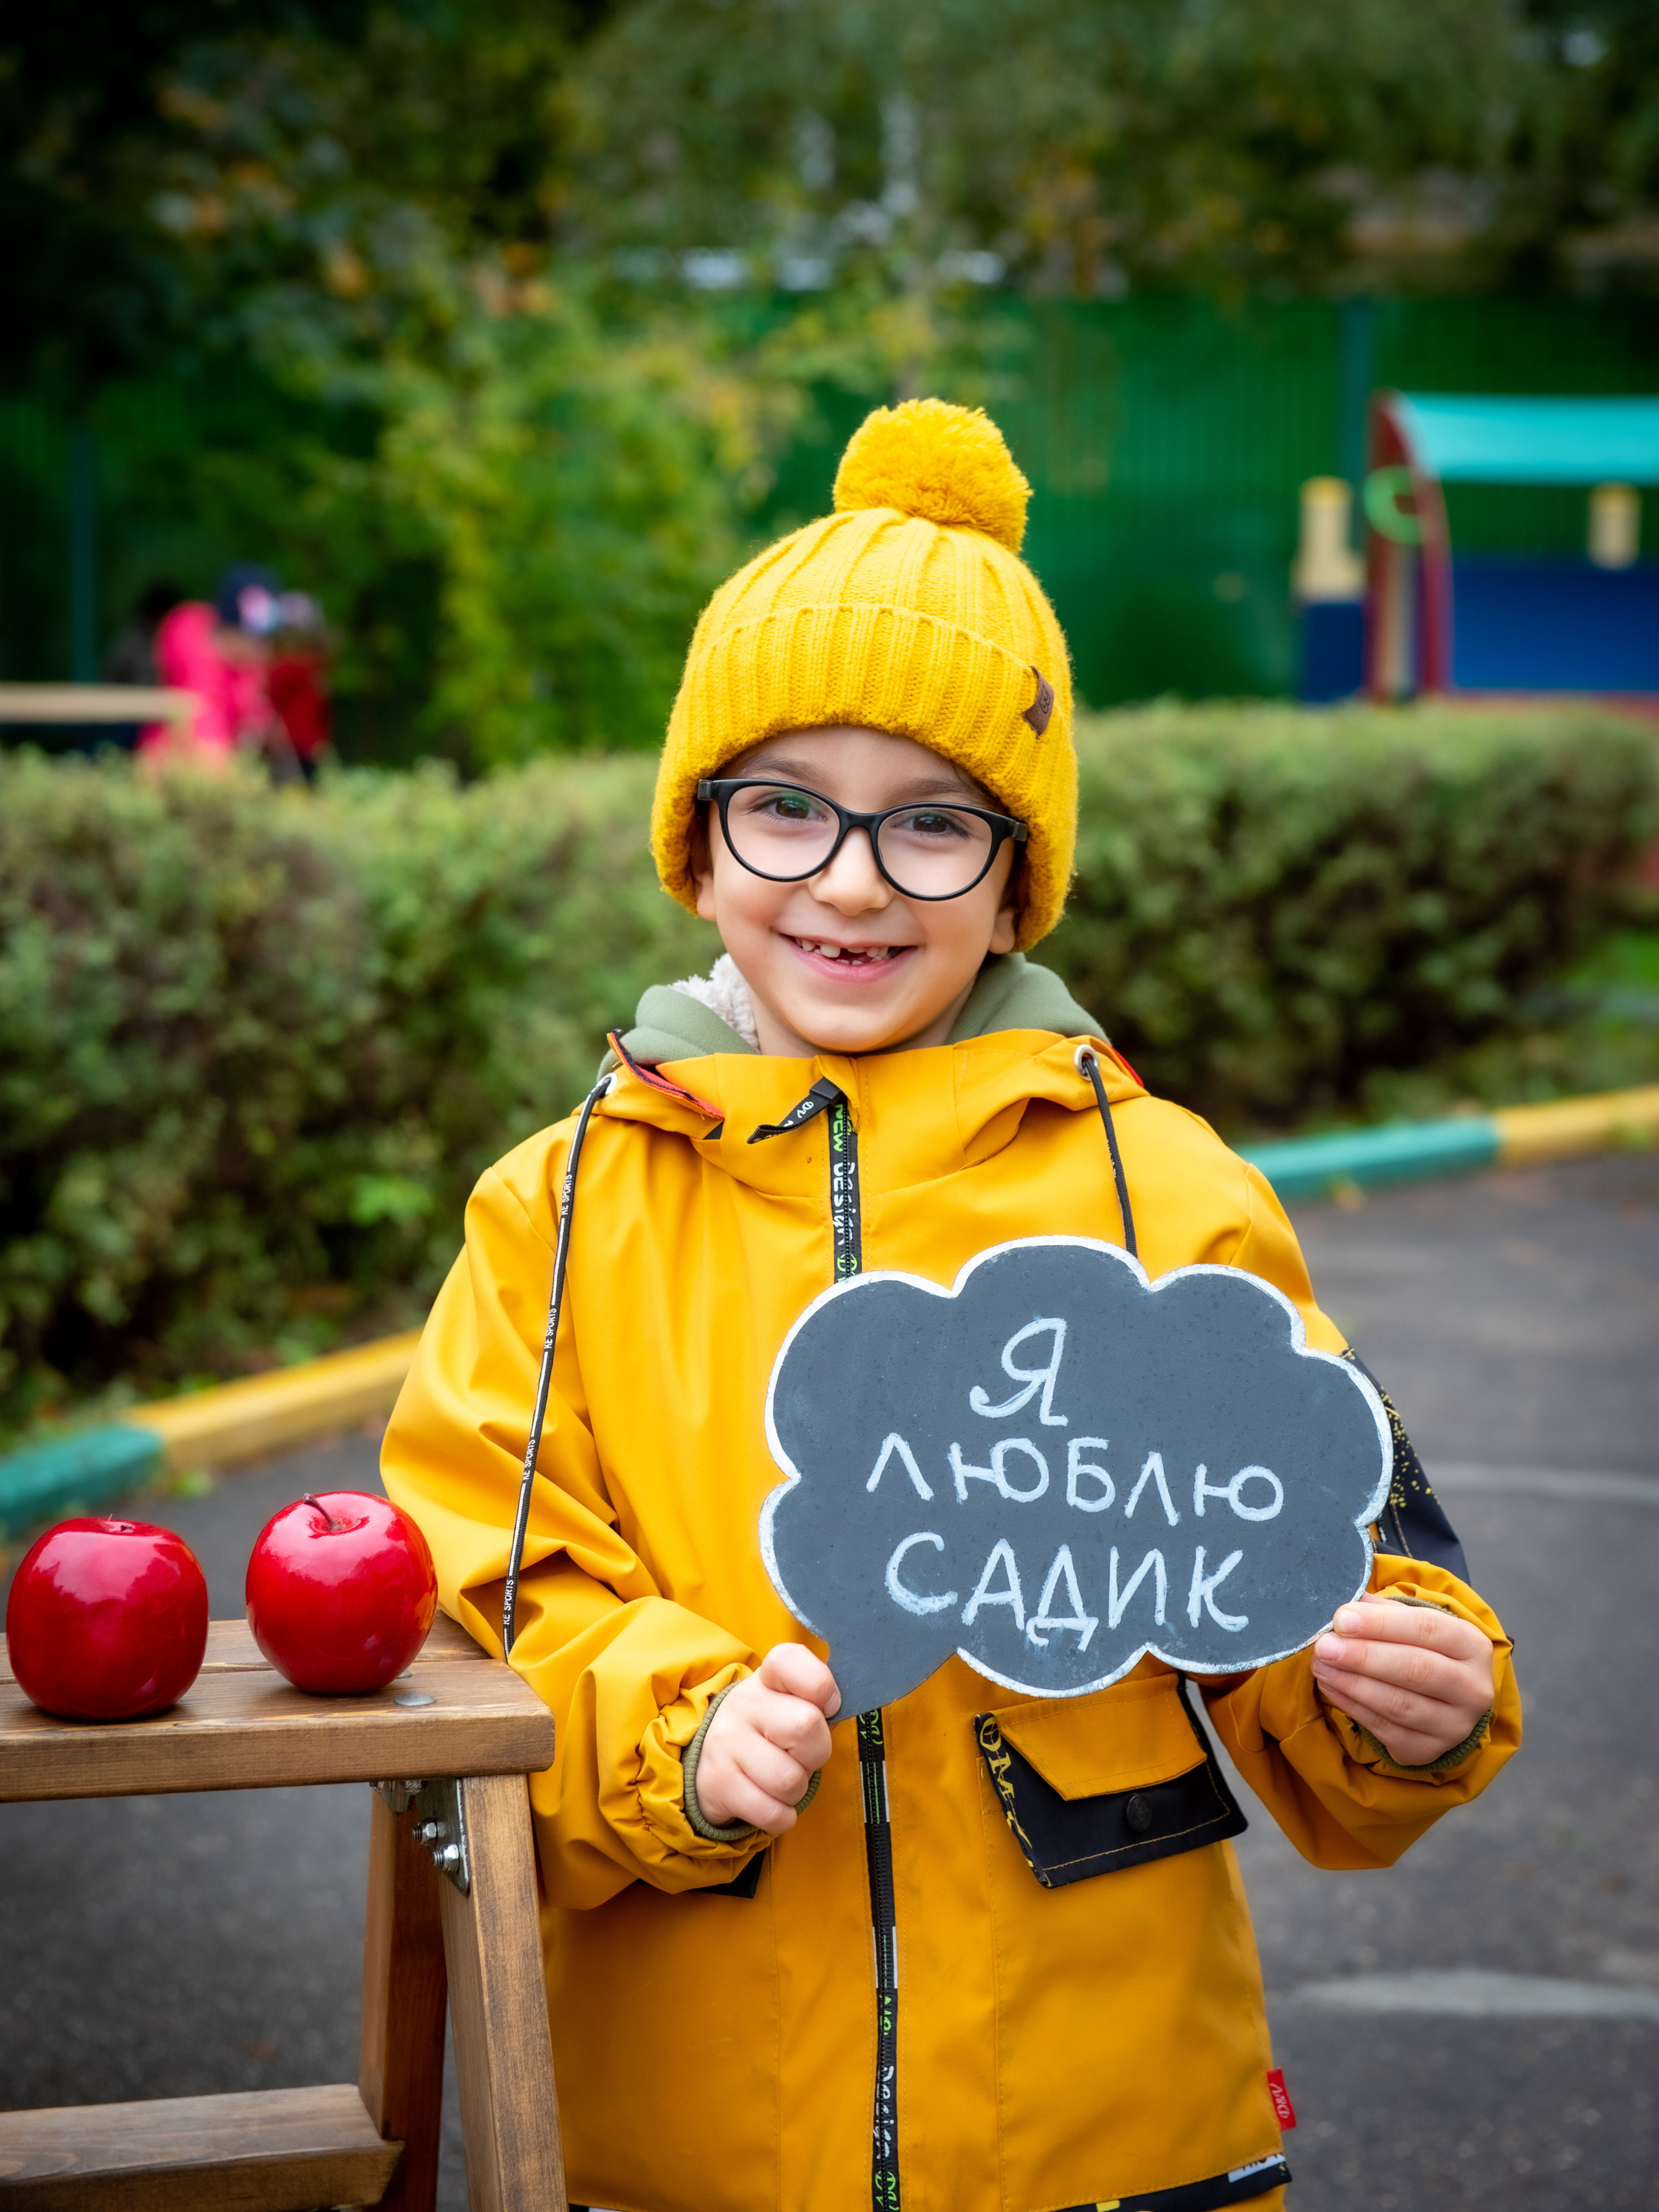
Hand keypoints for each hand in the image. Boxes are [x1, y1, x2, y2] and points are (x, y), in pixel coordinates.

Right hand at [695, 1643, 839, 1833]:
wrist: (710, 1760)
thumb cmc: (770, 1730)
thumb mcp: (790, 1703)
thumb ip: (819, 1701)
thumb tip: (839, 1710)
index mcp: (767, 1678)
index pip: (790, 1660)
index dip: (821, 1685)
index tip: (829, 1705)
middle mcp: (743, 1704)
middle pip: (805, 1727)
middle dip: (817, 1752)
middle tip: (803, 1755)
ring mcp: (727, 1743)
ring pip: (789, 1780)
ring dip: (798, 1789)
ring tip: (784, 1778)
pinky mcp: (719, 1784)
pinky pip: (772, 1813)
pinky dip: (783, 1816)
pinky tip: (772, 1801)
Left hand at [1311, 1592, 1494, 1767]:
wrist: (1442, 1700)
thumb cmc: (1421, 1650)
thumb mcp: (1411, 1623)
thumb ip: (1380, 1612)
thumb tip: (1343, 1607)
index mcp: (1472, 1646)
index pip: (1427, 1629)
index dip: (1381, 1624)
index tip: (1342, 1619)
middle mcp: (1472, 1689)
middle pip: (1415, 1669)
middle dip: (1364, 1656)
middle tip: (1325, 1646)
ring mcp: (1454, 1725)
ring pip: (1398, 1704)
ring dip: (1352, 1683)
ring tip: (1321, 1665)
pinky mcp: (1428, 1750)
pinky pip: (1384, 1729)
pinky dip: (1352, 1706)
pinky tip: (1330, 1686)